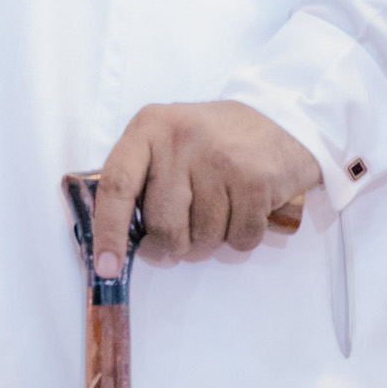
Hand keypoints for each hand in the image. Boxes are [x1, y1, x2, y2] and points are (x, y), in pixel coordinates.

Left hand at [91, 101, 320, 276]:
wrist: (279, 120)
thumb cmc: (212, 140)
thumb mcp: (167, 141)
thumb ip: (141, 179)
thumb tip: (121, 240)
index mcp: (149, 128)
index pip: (117, 184)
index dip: (108, 231)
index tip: (107, 267)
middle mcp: (181, 139)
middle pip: (163, 225)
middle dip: (171, 247)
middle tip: (181, 240)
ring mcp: (220, 159)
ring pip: (202, 238)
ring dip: (210, 241)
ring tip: (219, 213)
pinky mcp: (255, 180)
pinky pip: (239, 239)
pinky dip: (241, 239)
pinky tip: (244, 211)